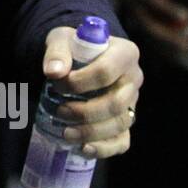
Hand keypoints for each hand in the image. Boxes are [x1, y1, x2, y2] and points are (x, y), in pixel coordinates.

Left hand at [41, 27, 141, 158]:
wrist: (79, 59)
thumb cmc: (73, 48)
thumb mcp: (61, 39)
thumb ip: (56, 52)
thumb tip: (53, 72)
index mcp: (125, 53)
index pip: (106, 72)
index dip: (79, 82)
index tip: (56, 84)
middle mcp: (134, 78)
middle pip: (116, 103)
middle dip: (85, 112)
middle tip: (60, 112)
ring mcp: (132, 102)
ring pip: (120, 124)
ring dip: (91, 132)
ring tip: (66, 133)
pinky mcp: (125, 120)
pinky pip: (123, 141)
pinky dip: (105, 148)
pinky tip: (84, 148)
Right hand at [122, 0, 187, 59]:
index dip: (167, 8)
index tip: (187, 17)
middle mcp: (130, 1)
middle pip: (145, 22)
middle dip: (166, 35)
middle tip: (187, 44)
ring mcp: (132, 14)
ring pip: (146, 33)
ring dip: (166, 44)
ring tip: (186, 49)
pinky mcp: (136, 23)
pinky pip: (148, 38)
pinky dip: (162, 47)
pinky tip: (177, 53)